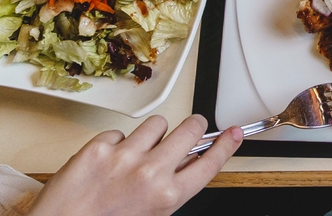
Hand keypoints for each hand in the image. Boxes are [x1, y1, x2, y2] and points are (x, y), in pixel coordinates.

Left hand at [28, 116, 241, 215]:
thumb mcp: (150, 215)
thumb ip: (171, 191)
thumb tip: (187, 164)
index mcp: (168, 197)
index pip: (210, 162)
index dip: (226, 145)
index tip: (233, 133)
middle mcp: (151, 174)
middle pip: (191, 128)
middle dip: (191, 129)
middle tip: (182, 136)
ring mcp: (125, 157)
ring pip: (157, 124)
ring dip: (150, 136)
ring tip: (135, 155)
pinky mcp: (98, 147)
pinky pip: (119, 133)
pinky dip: (115, 144)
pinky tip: (105, 163)